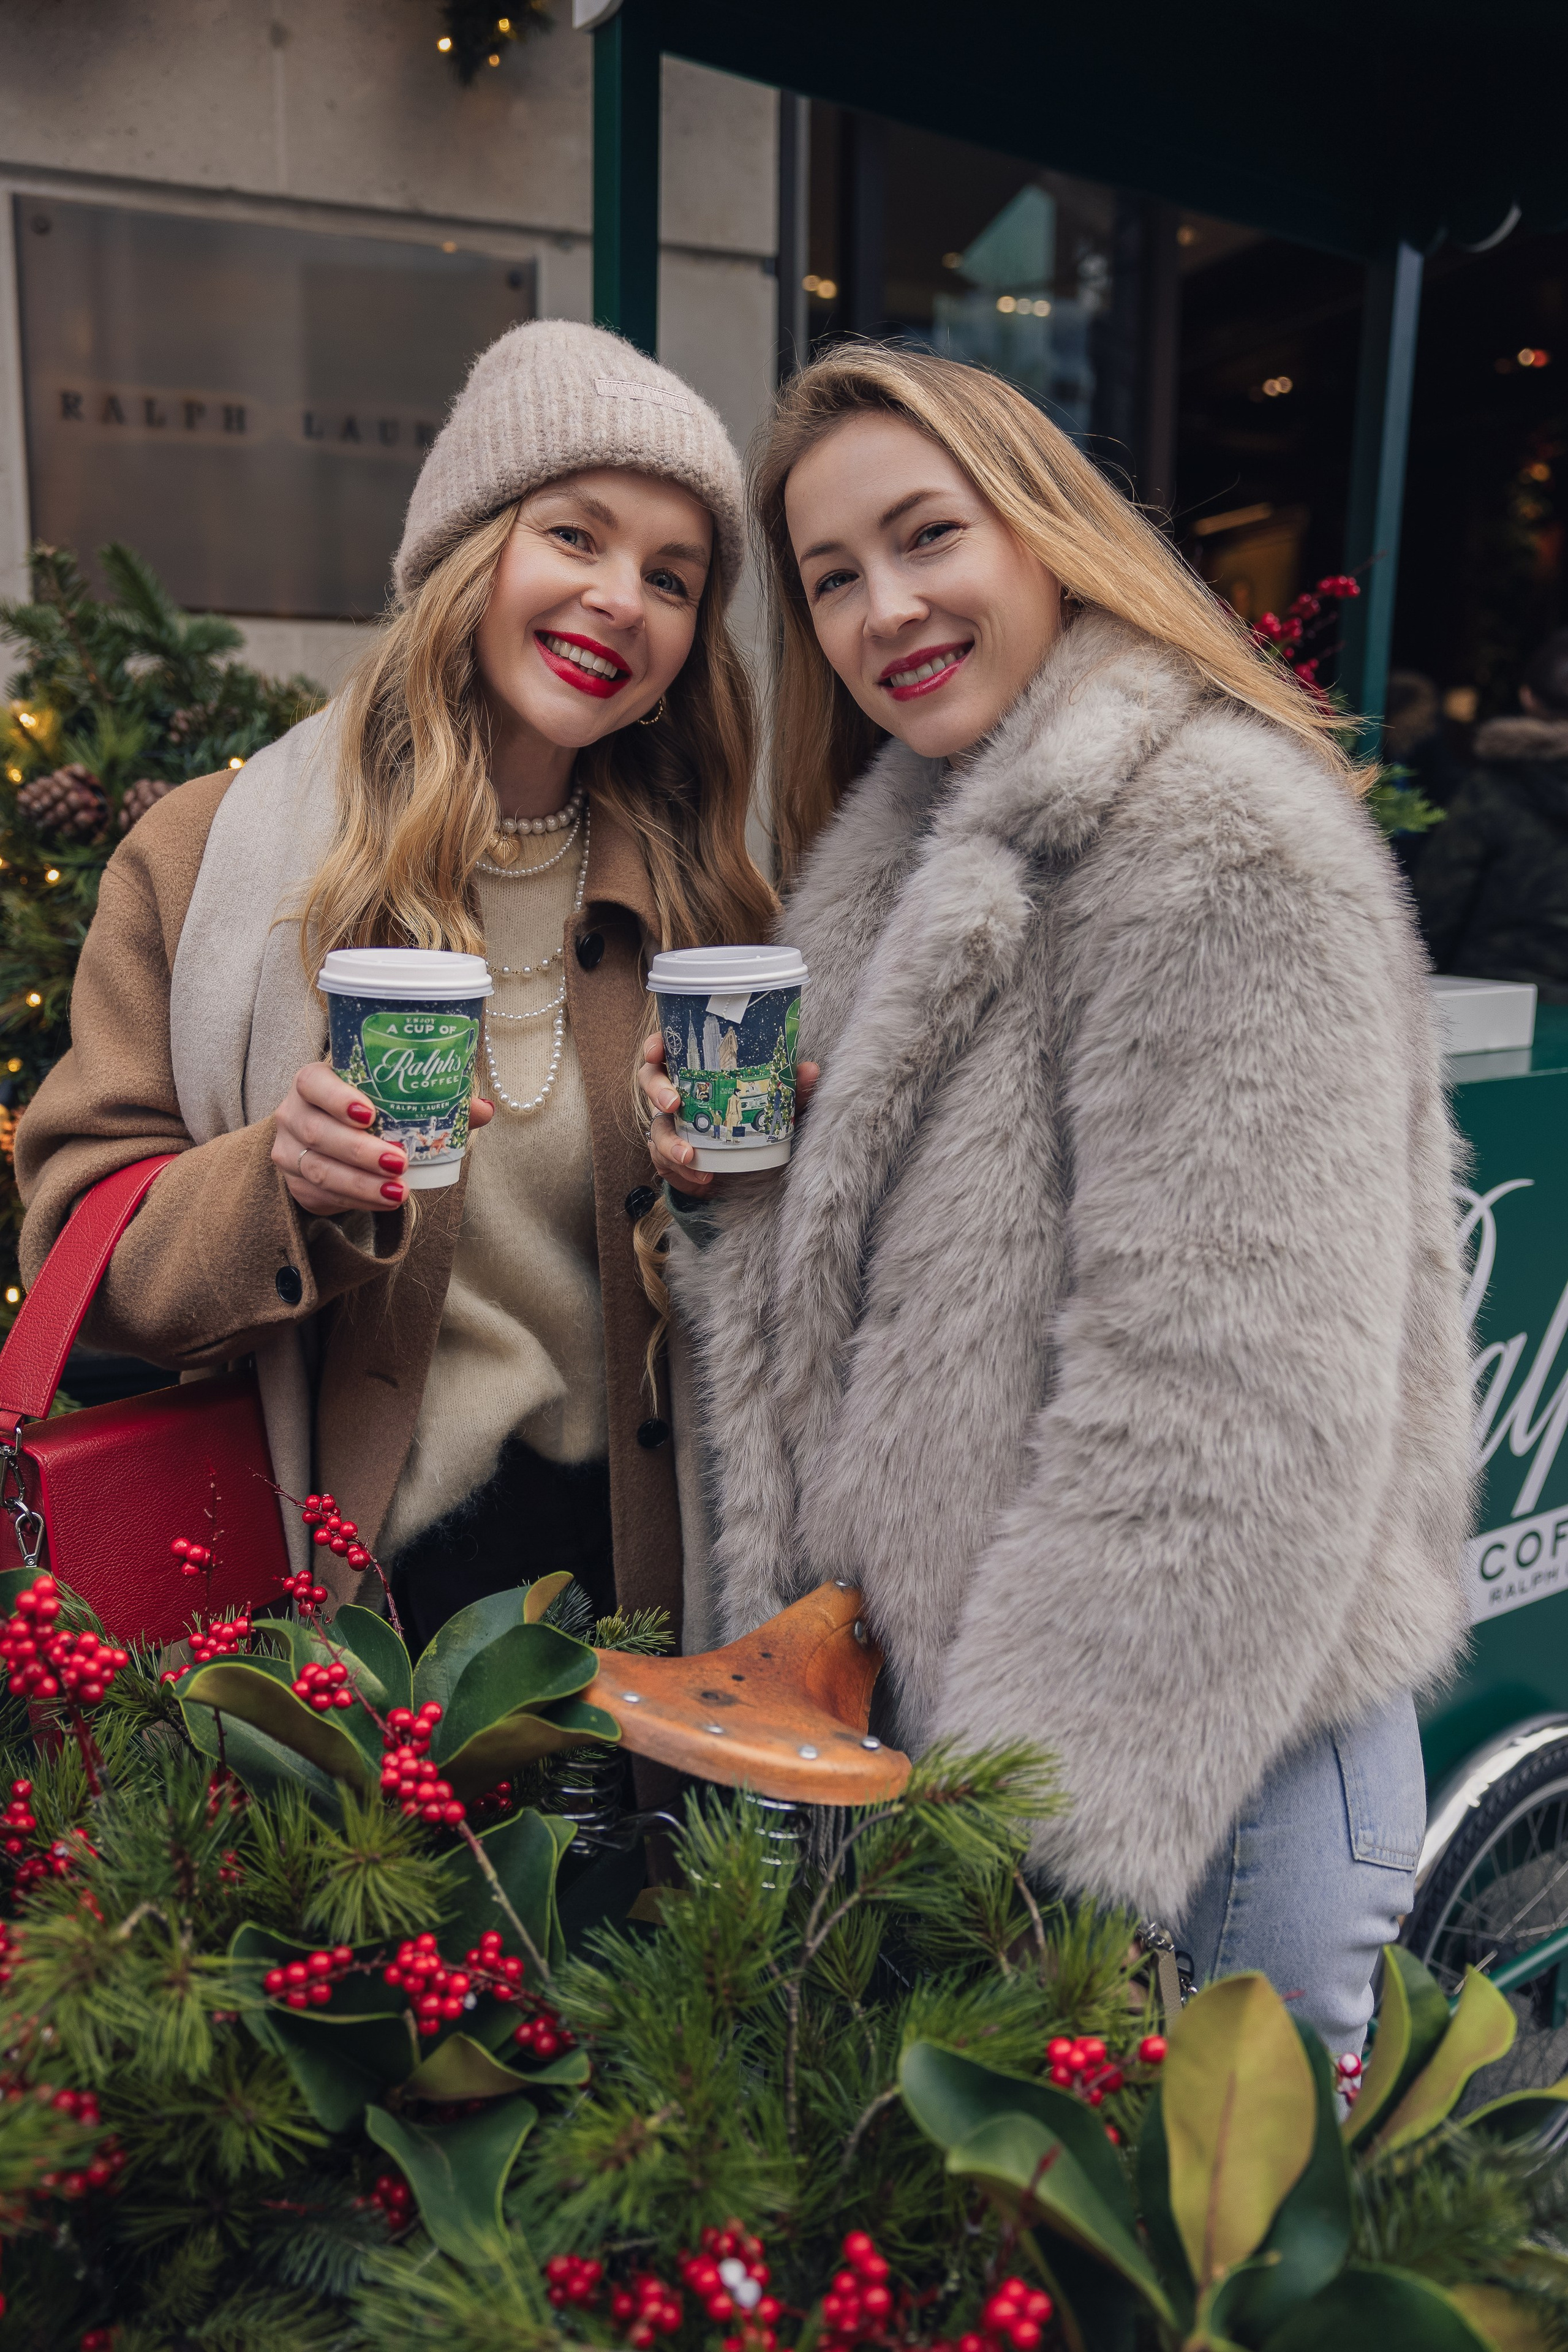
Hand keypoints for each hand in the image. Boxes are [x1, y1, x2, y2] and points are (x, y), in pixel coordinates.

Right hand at [273, 1062, 495, 1216]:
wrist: (330, 1142)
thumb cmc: (367, 1112)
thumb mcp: (392, 1100)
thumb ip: (435, 1099)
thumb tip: (482, 1109)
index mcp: (314, 1081)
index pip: (313, 1082)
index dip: (337, 1098)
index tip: (369, 1114)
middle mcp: (294, 1113)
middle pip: (319, 1132)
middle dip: (361, 1151)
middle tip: (399, 1161)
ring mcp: (289, 1150)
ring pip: (320, 1169)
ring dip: (362, 1183)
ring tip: (399, 1191)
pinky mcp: (295, 1183)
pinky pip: (323, 1195)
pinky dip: (356, 1199)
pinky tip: (383, 1201)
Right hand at [637, 1032, 817, 1198]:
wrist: (747, 1169)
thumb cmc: (755, 1122)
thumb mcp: (776, 1105)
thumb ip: (790, 1088)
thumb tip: (809, 1070)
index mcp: (694, 1072)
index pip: (666, 1051)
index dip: (655, 1047)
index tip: (657, 1050)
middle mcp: (676, 1095)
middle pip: (649, 1082)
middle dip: (657, 1090)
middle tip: (673, 1103)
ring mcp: (670, 1127)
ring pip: (655, 1128)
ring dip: (669, 1142)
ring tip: (690, 1155)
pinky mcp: (671, 1158)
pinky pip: (665, 1162)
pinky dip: (683, 1171)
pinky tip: (703, 1174)